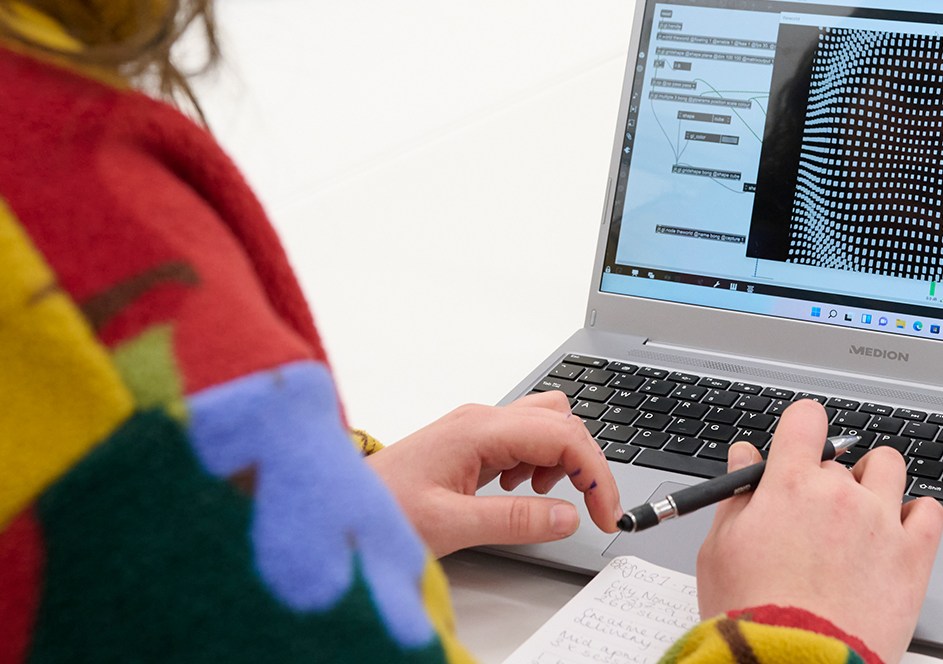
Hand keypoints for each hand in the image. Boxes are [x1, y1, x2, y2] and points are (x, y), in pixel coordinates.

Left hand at [365, 391, 622, 557]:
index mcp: (479, 429)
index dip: (595, 473)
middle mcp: (481, 419)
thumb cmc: (380, 508)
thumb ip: (514, 519)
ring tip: (543, 500)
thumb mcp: (451, 524)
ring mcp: (476, 427)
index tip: (607, 513)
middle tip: (592, 511)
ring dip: (560, 461)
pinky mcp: (470, 441)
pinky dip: (538, 464)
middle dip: (585, 465)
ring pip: (545, 425)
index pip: (562, 435)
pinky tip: (518, 493)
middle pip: (562, 421)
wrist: (335, 502)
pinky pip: (523, 439)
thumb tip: (569, 516)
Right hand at [695, 399, 942, 663]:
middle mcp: (840, 493)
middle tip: (814, 519)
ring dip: (875, 482)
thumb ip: (737, 493)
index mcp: (790, 484)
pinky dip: (915, 515)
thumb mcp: (720, 549)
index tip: (800, 447)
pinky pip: (930, 511)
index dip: (802, 430)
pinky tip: (895, 534)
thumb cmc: (752, 615)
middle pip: (840, 458)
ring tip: (860, 516)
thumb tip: (745, 457)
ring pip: (889, 467)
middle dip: (826, 480)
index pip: (806, 419)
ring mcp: (882, 522)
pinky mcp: (913, 557)